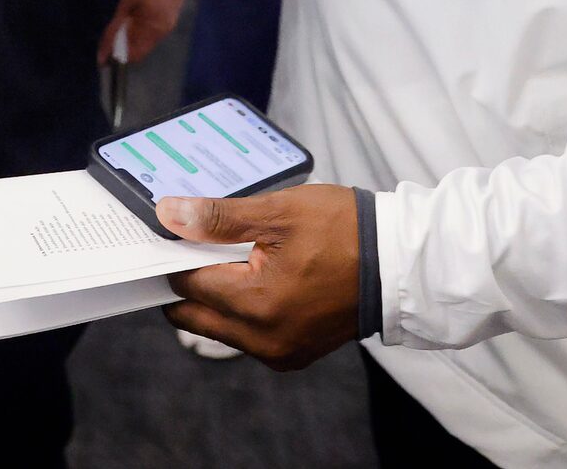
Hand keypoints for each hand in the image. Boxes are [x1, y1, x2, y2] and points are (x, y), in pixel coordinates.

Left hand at [99, 0, 191, 64]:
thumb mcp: (127, 2)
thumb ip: (114, 29)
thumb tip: (102, 59)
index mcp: (159, 29)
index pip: (136, 54)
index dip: (116, 53)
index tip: (97, 46)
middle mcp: (168, 22)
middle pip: (140, 38)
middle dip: (122, 34)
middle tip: (103, 23)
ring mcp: (172, 5)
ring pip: (145, 22)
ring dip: (130, 19)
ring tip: (114, 8)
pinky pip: (151, 8)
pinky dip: (139, 7)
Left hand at [161, 184, 364, 370]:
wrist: (398, 263)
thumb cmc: (344, 231)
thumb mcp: (278, 212)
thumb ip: (218, 219)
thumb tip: (168, 215)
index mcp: (256, 304)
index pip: (186, 284)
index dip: (177, 255)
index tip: (179, 233)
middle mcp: (263, 340)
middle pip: (193, 315)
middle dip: (187, 282)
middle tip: (197, 247)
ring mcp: (279, 352)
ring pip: (218, 328)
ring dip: (214, 297)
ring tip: (234, 258)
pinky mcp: (293, 355)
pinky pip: (246, 337)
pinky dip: (240, 311)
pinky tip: (255, 278)